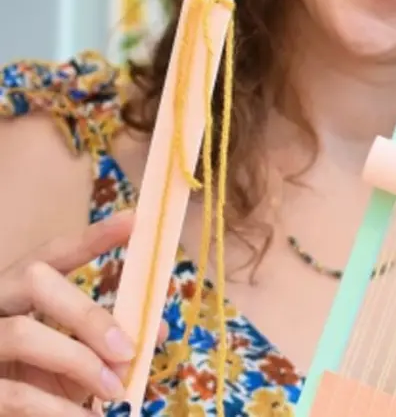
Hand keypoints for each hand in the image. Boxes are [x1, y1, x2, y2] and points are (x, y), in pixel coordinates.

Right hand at [0, 212, 166, 414]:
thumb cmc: (35, 381)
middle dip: (88, 313)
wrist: (3, 415)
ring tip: (115, 390)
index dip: (91, 237)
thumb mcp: (74, 357)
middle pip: (35, 280)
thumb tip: (157, 329)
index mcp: (16, 292)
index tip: (134, 221)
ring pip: (24, 335)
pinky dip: (59, 409)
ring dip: (80, 362)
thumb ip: (109, 340)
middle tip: (128, 349)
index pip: (51, 253)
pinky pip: (16, 394)